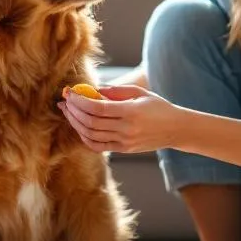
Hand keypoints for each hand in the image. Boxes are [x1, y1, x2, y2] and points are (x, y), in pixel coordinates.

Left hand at [58, 84, 186, 153]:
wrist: (176, 129)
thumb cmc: (158, 107)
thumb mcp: (140, 92)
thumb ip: (115, 91)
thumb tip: (92, 90)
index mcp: (131, 112)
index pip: (98, 108)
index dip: (80, 101)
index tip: (70, 93)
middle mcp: (126, 129)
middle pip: (91, 122)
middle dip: (74, 111)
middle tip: (64, 101)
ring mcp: (124, 142)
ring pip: (91, 135)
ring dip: (76, 123)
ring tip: (68, 112)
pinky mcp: (124, 149)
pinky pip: (98, 146)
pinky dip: (85, 137)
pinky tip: (79, 127)